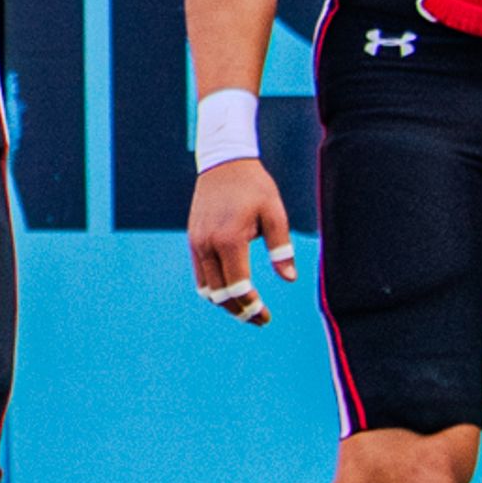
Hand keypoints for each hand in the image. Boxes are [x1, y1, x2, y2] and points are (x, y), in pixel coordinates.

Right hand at [187, 157, 298, 326]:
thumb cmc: (254, 187)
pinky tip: (232, 290)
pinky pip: (200, 274)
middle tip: (258, 319)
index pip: (238, 287)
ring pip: (206, 288)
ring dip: (225, 303)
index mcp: (229, 239)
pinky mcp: (193, 239)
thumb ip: (282, 247)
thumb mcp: (275, 214)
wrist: (223, 163)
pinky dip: (214, 288)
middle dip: (238, 312)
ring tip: (245, 309)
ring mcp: (196, 243)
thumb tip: (289, 278)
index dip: (252, 307)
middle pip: (219, 294)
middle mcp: (208, 244)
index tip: (266, 316)